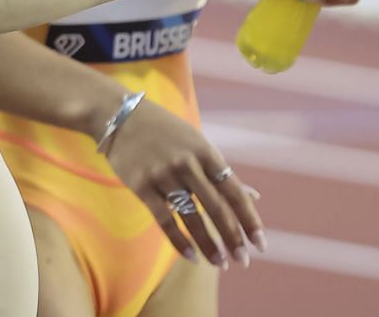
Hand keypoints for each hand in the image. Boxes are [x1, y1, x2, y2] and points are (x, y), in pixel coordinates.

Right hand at [103, 100, 265, 267]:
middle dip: (233, 237)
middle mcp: (187, 163)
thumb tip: (255, 196)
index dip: (249, 219)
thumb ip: (222, 171)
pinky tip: (192, 257)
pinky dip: (180, 241)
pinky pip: (165, 219)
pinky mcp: (142, 185)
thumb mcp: (197, 143)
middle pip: (216, 207)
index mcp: (205, 151)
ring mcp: (163, 174)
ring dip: (209, 244)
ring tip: (220, 262)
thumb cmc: (165, 131)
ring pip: (192, 217)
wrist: (118, 116)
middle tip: (244, 261)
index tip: (260, 243)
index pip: (234, 191)